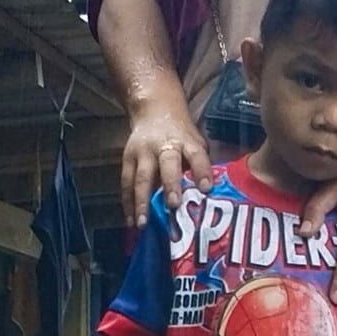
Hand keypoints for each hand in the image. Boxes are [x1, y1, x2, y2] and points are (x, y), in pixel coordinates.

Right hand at [121, 94, 207, 231]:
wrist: (154, 111)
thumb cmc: (181, 136)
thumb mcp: (196, 143)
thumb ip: (200, 166)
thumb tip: (210, 199)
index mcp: (186, 142)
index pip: (197, 155)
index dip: (202, 171)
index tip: (206, 189)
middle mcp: (164, 146)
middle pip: (166, 165)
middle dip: (170, 186)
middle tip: (173, 206)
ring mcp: (143, 152)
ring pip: (141, 177)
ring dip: (141, 202)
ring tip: (142, 224)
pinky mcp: (127, 159)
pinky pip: (126, 183)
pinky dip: (128, 203)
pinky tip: (131, 221)